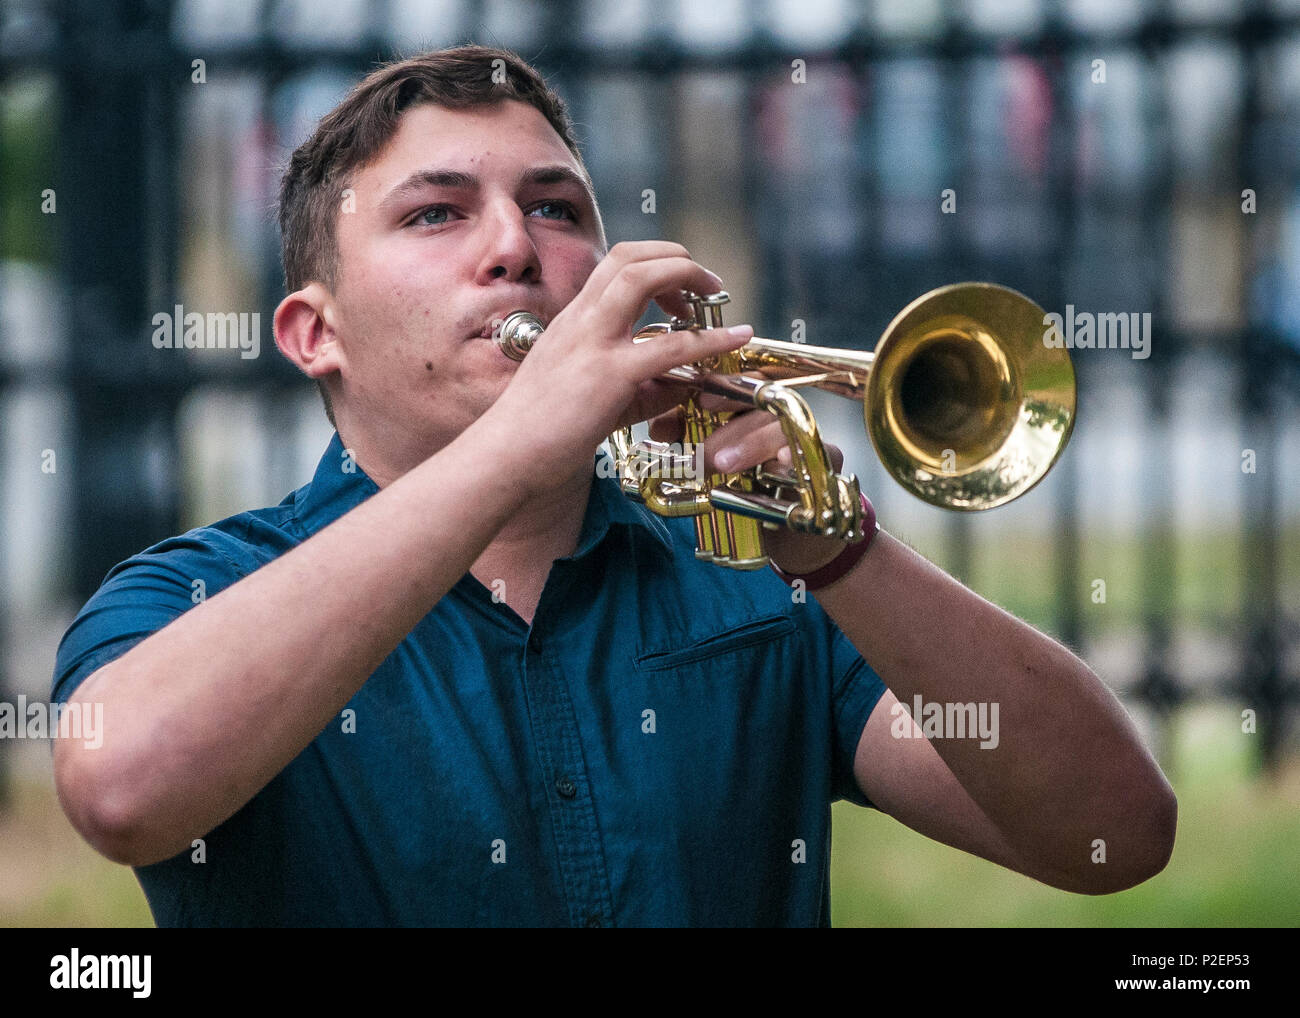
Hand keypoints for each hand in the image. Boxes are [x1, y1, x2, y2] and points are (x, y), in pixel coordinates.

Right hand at [487, 241, 752, 494]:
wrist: (505, 456)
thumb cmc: (539, 432)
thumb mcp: (593, 398)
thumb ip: (641, 388)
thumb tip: (684, 384)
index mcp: (574, 321)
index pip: (616, 264)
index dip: (657, 264)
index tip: (680, 295)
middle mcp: (581, 321)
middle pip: (630, 256)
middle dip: (677, 258)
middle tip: (707, 287)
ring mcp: (593, 343)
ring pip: (642, 277)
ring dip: (688, 277)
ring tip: (716, 297)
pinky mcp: (609, 375)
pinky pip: (670, 346)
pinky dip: (709, 339)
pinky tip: (734, 340)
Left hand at [646, 387, 849, 574]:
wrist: (781, 528)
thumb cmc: (744, 487)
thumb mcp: (708, 461)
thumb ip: (686, 439)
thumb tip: (660, 426)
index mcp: (753, 409)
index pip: (742, 385)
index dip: (723, 388)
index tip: (700, 400)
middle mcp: (781, 415)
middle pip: (763, 403)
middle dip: (731, 426)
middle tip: (706, 451)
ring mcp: (805, 434)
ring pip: (782, 427)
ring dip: (751, 445)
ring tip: (724, 465)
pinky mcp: (826, 458)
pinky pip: (814, 451)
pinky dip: (791, 457)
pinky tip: (777, 465)